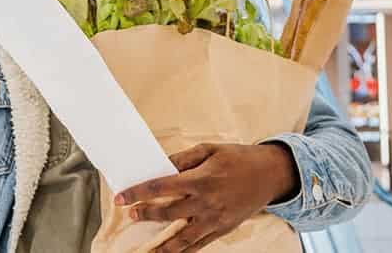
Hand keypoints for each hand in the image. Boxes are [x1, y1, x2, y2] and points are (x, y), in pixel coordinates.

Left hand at [114, 143, 298, 252]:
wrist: (270, 174)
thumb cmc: (238, 158)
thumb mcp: (210, 149)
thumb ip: (183, 158)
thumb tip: (161, 166)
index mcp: (201, 179)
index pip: (161, 187)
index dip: (138, 193)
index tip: (121, 198)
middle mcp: (206, 202)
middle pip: (168, 213)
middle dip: (146, 215)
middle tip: (131, 215)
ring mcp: (215, 219)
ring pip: (183, 238)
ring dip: (163, 245)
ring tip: (148, 249)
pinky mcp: (223, 229)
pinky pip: (200, 245)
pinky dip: (185, 251)